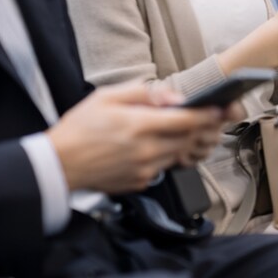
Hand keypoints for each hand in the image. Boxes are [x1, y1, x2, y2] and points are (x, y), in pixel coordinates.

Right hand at [47, 83, 224, 193]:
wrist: (59, 166)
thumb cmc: (79, 128)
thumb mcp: (106, 97)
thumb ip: (143, 94)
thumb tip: (173, 97)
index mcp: (138, 125)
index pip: (185, 120)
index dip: (206, 115)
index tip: (218, 109)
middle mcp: (146, 150)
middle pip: (187, 139)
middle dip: (199, 128)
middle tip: (204, 118)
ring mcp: (144, 170)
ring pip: (178, 154)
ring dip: (182, 142)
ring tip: (174, 130)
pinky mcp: (140, 183)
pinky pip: (163, 167)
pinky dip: (164, 156)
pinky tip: (152, 147)